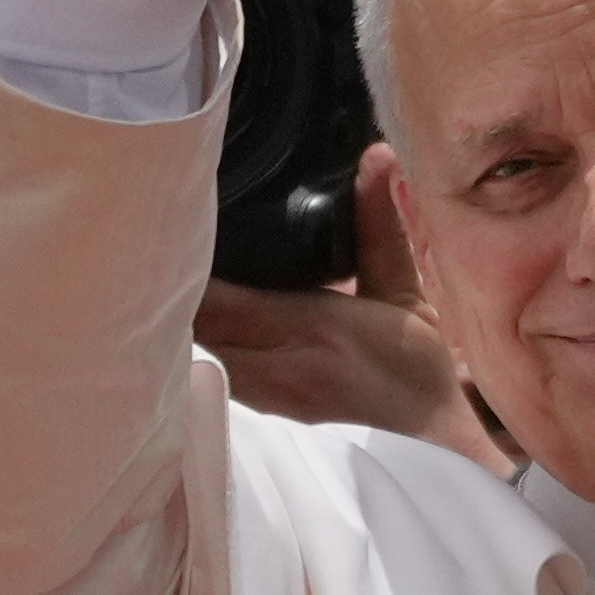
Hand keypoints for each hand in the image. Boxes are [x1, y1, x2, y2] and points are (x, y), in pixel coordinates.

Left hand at [195, 143, 510, 464]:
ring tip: (173, 279)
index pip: (223, 300)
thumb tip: (375, 155)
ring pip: (200, 353)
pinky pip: (215, 373)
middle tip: (161, 247)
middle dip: (177, 291)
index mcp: (316, 327)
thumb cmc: (419, 366)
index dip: (189, 270)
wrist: (433, 439)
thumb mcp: (403, 290)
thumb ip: (379, 225)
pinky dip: (204, 346)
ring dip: (186, 321)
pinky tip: (197, 323)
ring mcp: (269, 398)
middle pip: (199, 327)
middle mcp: (282, 366)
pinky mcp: (266, 415)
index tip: (175, 231)